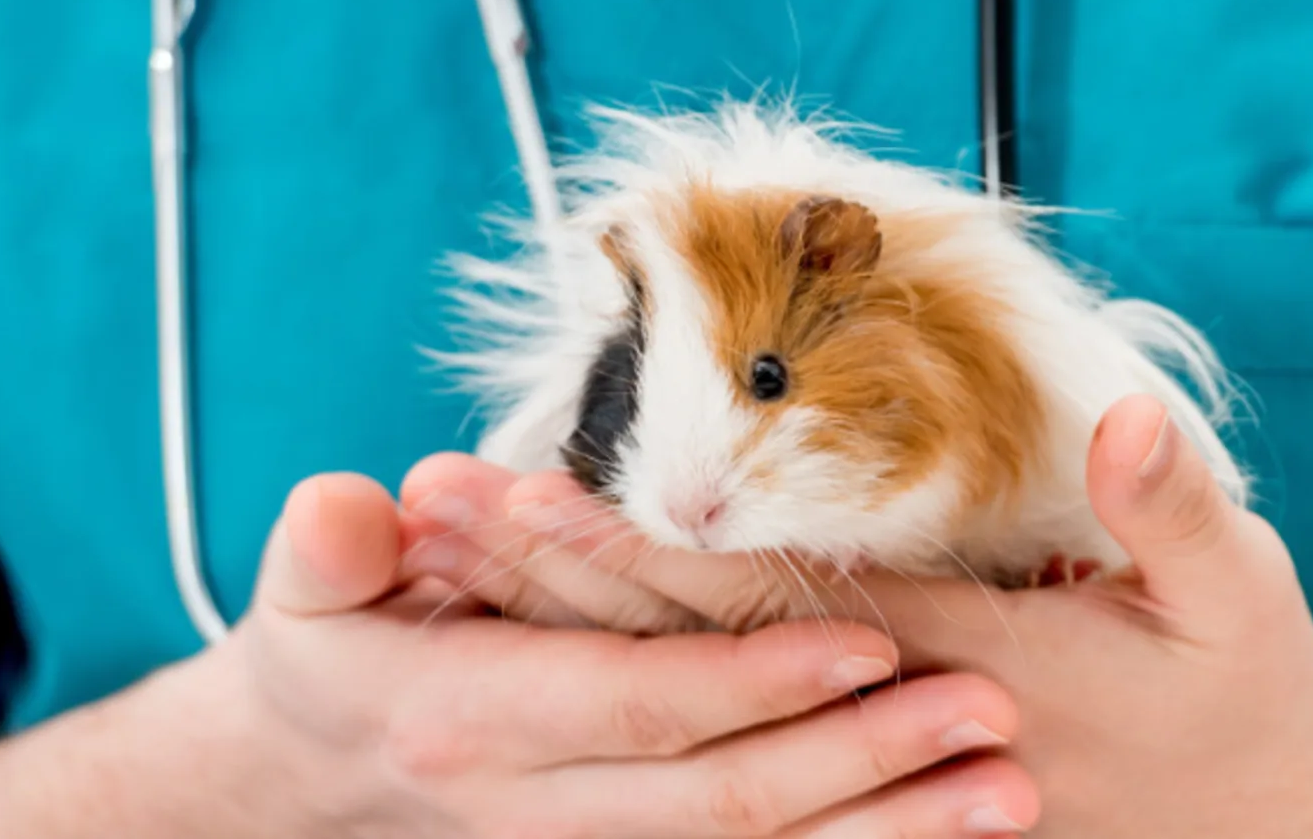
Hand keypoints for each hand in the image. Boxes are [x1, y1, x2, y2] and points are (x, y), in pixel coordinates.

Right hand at [129, 469, 1041, 837]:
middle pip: (724, 801)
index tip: (872, 638)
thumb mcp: (305, 591)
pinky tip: (938, 833)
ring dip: (887, 830)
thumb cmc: (328, 651)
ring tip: (1007, 795)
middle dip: (864, 767)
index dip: (754, 677)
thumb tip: (357, 506)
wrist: (315, 768)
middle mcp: (544, 807)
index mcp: (475, 720)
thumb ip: (326, 549)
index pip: (638, 704)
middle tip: (994, 724)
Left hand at [409, 396, 1312, 836]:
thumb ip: (1175, 512)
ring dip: (561, 629)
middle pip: (678, 648)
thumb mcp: (1244, 598)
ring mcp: (869, 744)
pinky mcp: (875, 756)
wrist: (1267, 824)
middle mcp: (881, 710)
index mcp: (954, 660)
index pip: (753, 601)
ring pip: (679, 692)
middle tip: (422, 511)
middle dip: (546, 578)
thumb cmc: (1254, 703)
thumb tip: (1128, 411)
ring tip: (447, 568)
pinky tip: (553, 639)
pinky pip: (722, 730)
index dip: (630, 546)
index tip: (516, 488)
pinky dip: (630, 678)